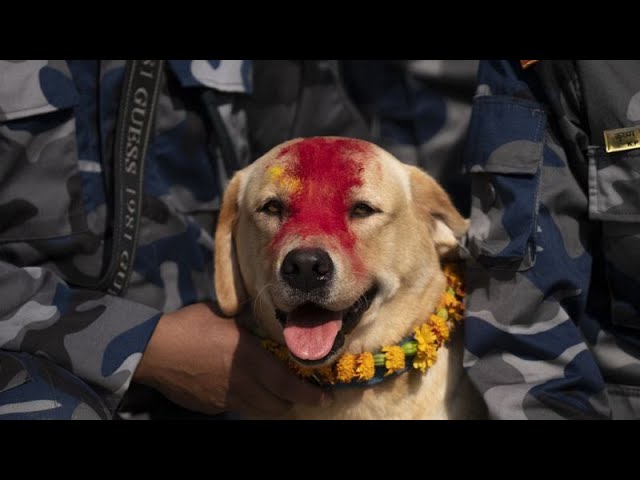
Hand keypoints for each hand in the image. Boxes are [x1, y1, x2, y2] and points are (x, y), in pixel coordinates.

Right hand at [133, 302, 329, 417]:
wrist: (155, 351)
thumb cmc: (192, 326)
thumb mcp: (227, 315)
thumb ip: (250, 319)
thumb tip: (267, 313)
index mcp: (251, 360)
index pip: (288, 385)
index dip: (309, 394)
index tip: (325, 396)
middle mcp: (243, 385)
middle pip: (278, 405)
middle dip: (294, 402)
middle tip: (301, 392)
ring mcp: (226, 399)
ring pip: (259, 411)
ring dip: (272, 405)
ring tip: (276, 395)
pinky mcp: (211, 406)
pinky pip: (238, 408)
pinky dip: (249, 403)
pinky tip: (244, 390)